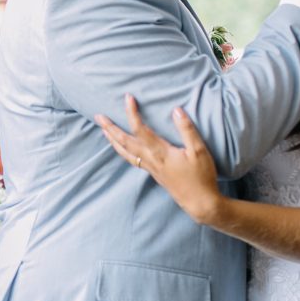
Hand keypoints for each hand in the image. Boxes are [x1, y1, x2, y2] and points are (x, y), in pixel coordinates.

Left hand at [95, 95, 223, 224]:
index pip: (140, 129)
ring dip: (112, 140)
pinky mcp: (153, 173)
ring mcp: (150, 168)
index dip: (132, 112)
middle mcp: (150, 160)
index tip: (128, 97)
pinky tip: (122, 148)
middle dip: (111, 128)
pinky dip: (122, 151)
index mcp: (160, 152)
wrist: (199, 203)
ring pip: (125, 152)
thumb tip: (176, 110)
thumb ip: (187, 129)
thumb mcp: (199, 151)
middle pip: (124, 142)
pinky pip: (131, 160)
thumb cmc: (201, 176)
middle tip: (98, 116)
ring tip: (103, 130)